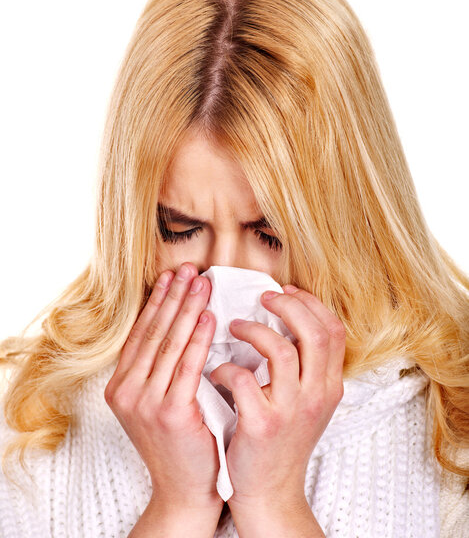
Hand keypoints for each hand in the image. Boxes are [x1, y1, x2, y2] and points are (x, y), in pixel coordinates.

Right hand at [104, 262, 223, 512]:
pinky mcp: (169, 413)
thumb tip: (182, 323)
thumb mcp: (158, 402)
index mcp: (121, 386)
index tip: (171, 276)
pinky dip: (198, 338)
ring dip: (187, 308)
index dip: (157, 302)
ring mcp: (145, 402)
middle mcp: (127, 391)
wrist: (184, 490)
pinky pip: (187, 366)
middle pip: (154, 332)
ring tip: (201, 282)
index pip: (141, 333)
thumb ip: (162, 369)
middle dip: (173, 296)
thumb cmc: (179, 443)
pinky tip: (208, 316)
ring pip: (170, 343)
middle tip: (189, 268)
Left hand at [209, 284, 345, 510]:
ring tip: (234, 326)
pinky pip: (243, 379)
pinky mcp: (262, 424)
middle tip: (263, 298)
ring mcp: (291, 410)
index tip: (286, 291)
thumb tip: (285, 319)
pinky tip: (217, 371)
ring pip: (282, 350)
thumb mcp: (306, 403)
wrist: (270, 492)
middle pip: (315, 333)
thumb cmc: (282, 440)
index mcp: (329, 386)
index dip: (311, 303)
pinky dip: (226, 368)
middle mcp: (317, 395)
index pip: (333, 330)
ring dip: (254, 330)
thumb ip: (305, 368)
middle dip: (288, 306)